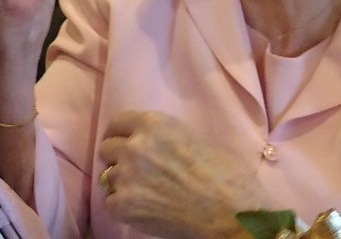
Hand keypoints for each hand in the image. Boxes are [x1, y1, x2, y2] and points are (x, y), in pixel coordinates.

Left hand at [99, 111, 267, 238]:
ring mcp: (126, 176)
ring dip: (123, 183)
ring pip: (108, 176)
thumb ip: (169, 138)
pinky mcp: (123, 206)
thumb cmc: (228, 177)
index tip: (125, 142)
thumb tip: (158, 145)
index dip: (121, 134)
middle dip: (118, 158)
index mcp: (154, 124)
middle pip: (107, 148)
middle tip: (136, 170)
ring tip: (145, 192)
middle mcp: (135, 146)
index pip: (117, 122)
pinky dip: (124, 206)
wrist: (234, 217)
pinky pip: (110, 202)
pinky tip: (144, 209)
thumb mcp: (199, 140)